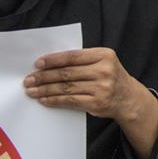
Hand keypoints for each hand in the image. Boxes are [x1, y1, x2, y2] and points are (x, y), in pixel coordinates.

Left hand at [24, 47, 150, 121]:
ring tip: (32, 90)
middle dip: (44, 76)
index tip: (38, 64)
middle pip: (67, 73)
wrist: (128, 98)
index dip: (53, 60)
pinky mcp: (96, 103)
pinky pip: (70, 101)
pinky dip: (54, 100)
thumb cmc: (110, 76)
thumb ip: (82, 60)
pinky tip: (44, 99)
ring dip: (45, 89)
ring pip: (66, 88)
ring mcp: (101, 87)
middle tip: (29, 79)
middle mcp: (104, 70)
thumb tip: (50, 64)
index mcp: (104, 55)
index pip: (73, 56)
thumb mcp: (103, 61)